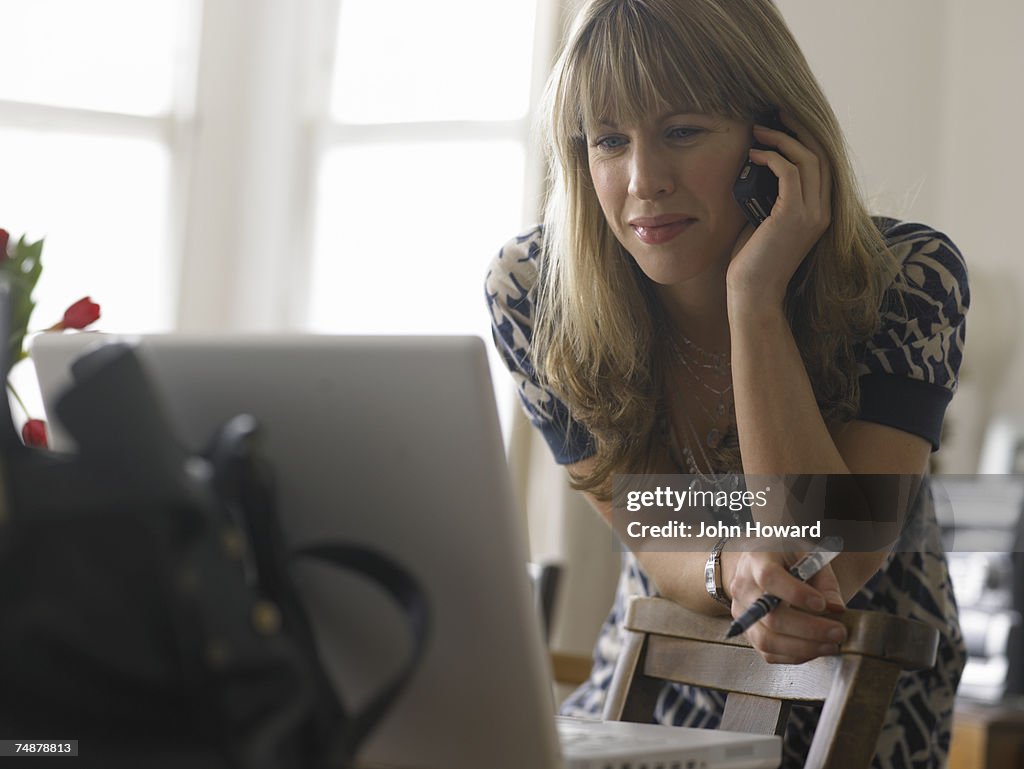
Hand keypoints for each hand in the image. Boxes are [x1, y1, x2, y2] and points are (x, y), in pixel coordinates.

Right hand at [723, 549, 846, 663]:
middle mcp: (744, 587)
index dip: (795, 594)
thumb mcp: (808, 556)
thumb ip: (825, 580)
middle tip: (838, 632)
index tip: (822, 604)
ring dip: (804, 647)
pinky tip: (815, 648)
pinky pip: (768, 652)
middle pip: (771, 616)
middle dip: (809, 629)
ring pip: (767, 640)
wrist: (762, 565)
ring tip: (831, 644)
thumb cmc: (787, 558)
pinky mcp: (748, 632)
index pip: (769, 578)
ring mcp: (742, 612)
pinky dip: (795, 655)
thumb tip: (836, 608)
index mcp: (757, 559)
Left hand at [726, 113, 831, 306]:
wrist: (753, 293)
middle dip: (799, 128)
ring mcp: (812, 214)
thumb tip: (757, 165)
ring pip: (808, 159)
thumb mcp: (765, 220)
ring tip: (758, 130)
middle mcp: (822, 211)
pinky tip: (753, 155)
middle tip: (776, 112)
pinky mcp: (793, 216)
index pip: (822, 164)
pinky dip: (772, 158)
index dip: (805, 139)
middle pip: (821, 154)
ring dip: (782, 139)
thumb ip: (770, 195)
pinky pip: (790, 172)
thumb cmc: (752, 260)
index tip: (783, 122)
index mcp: (820, 212)